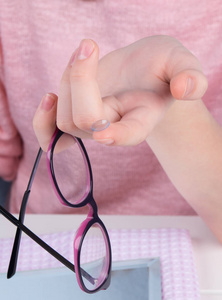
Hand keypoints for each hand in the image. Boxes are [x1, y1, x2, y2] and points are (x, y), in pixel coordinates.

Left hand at [33, 36, 207, 149]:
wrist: (141, 74)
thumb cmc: (161, 69)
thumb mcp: (180, 63)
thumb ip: (190, 75)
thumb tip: (187, 88)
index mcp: (143, 119)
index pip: (130, 134)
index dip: (116, 135)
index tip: (104, 133)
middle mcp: (114, 128)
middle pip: (85, 120)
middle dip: (80, 79)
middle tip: (88, 45)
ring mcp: (92, 128)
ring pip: (65, 118)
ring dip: (67, 80)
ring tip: (84, 54)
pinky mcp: (76, 121)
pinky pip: (52, 134)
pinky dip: (43, 122)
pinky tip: (48, 99)